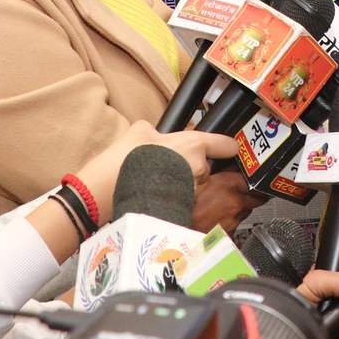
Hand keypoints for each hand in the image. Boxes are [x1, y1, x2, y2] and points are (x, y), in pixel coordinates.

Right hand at [72, 122, 238, 223]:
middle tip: (166, 161)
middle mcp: (198, 169)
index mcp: (193, 145)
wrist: (107, 191)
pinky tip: (154, 191)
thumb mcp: (140, 130)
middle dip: (190, 164)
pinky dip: (173, 194)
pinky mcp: (181, 209)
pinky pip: (183, 197)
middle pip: (204, 165)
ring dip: (181, 180)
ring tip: (156, 177)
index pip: (224, 144)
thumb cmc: (126, 159)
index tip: (231, 146)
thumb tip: (158, 134)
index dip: (228, 145)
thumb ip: (157, 129)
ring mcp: (191, 192)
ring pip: (193, 183)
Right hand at [190, 169, 265, 233]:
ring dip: (242, 207)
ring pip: (246, 211)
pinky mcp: (231, 232)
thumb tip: (234, 166)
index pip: (255, 181)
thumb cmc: (186, 201)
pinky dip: (232, 220)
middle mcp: (237, 203)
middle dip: (255, 195)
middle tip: (250, 191)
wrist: (177, 225)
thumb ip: (222, 172)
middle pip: (257, 198)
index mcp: (230, 186)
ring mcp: (235, 219)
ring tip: (228, 205)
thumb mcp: (204, 179)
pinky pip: (236, 223)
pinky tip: (220, 218)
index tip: (258, 180)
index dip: (257, 181)